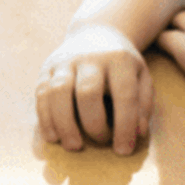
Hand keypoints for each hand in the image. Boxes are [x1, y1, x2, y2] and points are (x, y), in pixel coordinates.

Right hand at [34, 24, 153, 155]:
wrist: (95, 34)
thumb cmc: (121, 66)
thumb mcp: (141, 77)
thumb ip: (143, 104)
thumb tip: (137, 133)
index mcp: (119, 60)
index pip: (124, 95)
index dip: (124, 125)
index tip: (123, 150)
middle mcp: (90, 57)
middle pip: (87, 92)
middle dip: (93, 124)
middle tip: (100, 142)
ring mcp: (64, 61)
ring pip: (58, 92)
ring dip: (64, 124)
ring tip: (73, 146)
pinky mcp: (46, 68)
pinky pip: (41, 94)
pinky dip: (45, 118)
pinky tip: (52, 137)